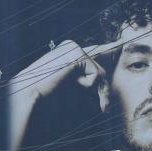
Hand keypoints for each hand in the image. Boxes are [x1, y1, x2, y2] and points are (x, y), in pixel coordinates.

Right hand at [8, 36, 124, 150]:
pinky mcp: (77, 54)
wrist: (29, 93)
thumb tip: (102, 99)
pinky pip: (95, 75)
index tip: (121, 42)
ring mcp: (74, 48)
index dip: (109, 48)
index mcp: (68, 51)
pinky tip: (70, 82)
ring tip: (70, 89)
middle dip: (102, 91)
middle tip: (103, 108)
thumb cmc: (46, 95)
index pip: (94, 51)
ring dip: (91, 89)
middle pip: (99, 68)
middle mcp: (72, 46)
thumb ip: (86, 86)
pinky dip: (86, 84)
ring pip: (99, 74)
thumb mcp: (71, 88)